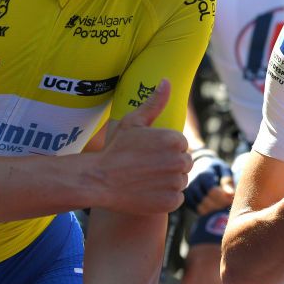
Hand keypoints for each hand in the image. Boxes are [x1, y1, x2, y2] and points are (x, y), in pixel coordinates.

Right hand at [93, 80, 192, 214]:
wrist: (99, 180)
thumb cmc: (116, 149)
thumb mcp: (133, 122)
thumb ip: (154, 103)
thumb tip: (167, 81)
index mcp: (175, 140)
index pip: (181, 145)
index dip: (165, 149)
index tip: (149, 153)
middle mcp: (180, 161)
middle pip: (184, 164)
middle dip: (169, 165)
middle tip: (146, 167)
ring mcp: (176, 183)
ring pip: (181, 181)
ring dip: (168, 181)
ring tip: (145, 179)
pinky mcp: (170, 202)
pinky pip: (176, 199)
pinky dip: (164, 197)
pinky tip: (147, 192)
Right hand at [184, 149, 234, 214]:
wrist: (200, 166)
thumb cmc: (216, 169)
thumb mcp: (224, 169)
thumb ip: (227, 180)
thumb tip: (231, 194)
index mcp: (203, 175)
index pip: (212, 191)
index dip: (223, 198)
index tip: (230, 200)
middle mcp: (193, 184)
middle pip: (206, 202)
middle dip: (219, 206)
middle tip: (227, 205)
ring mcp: (188, 192)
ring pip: (201, 208)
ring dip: (213, 210)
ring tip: (221, 206)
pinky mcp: (187, 199)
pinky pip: (197, 210)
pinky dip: (207, 212)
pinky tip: (214, 207)